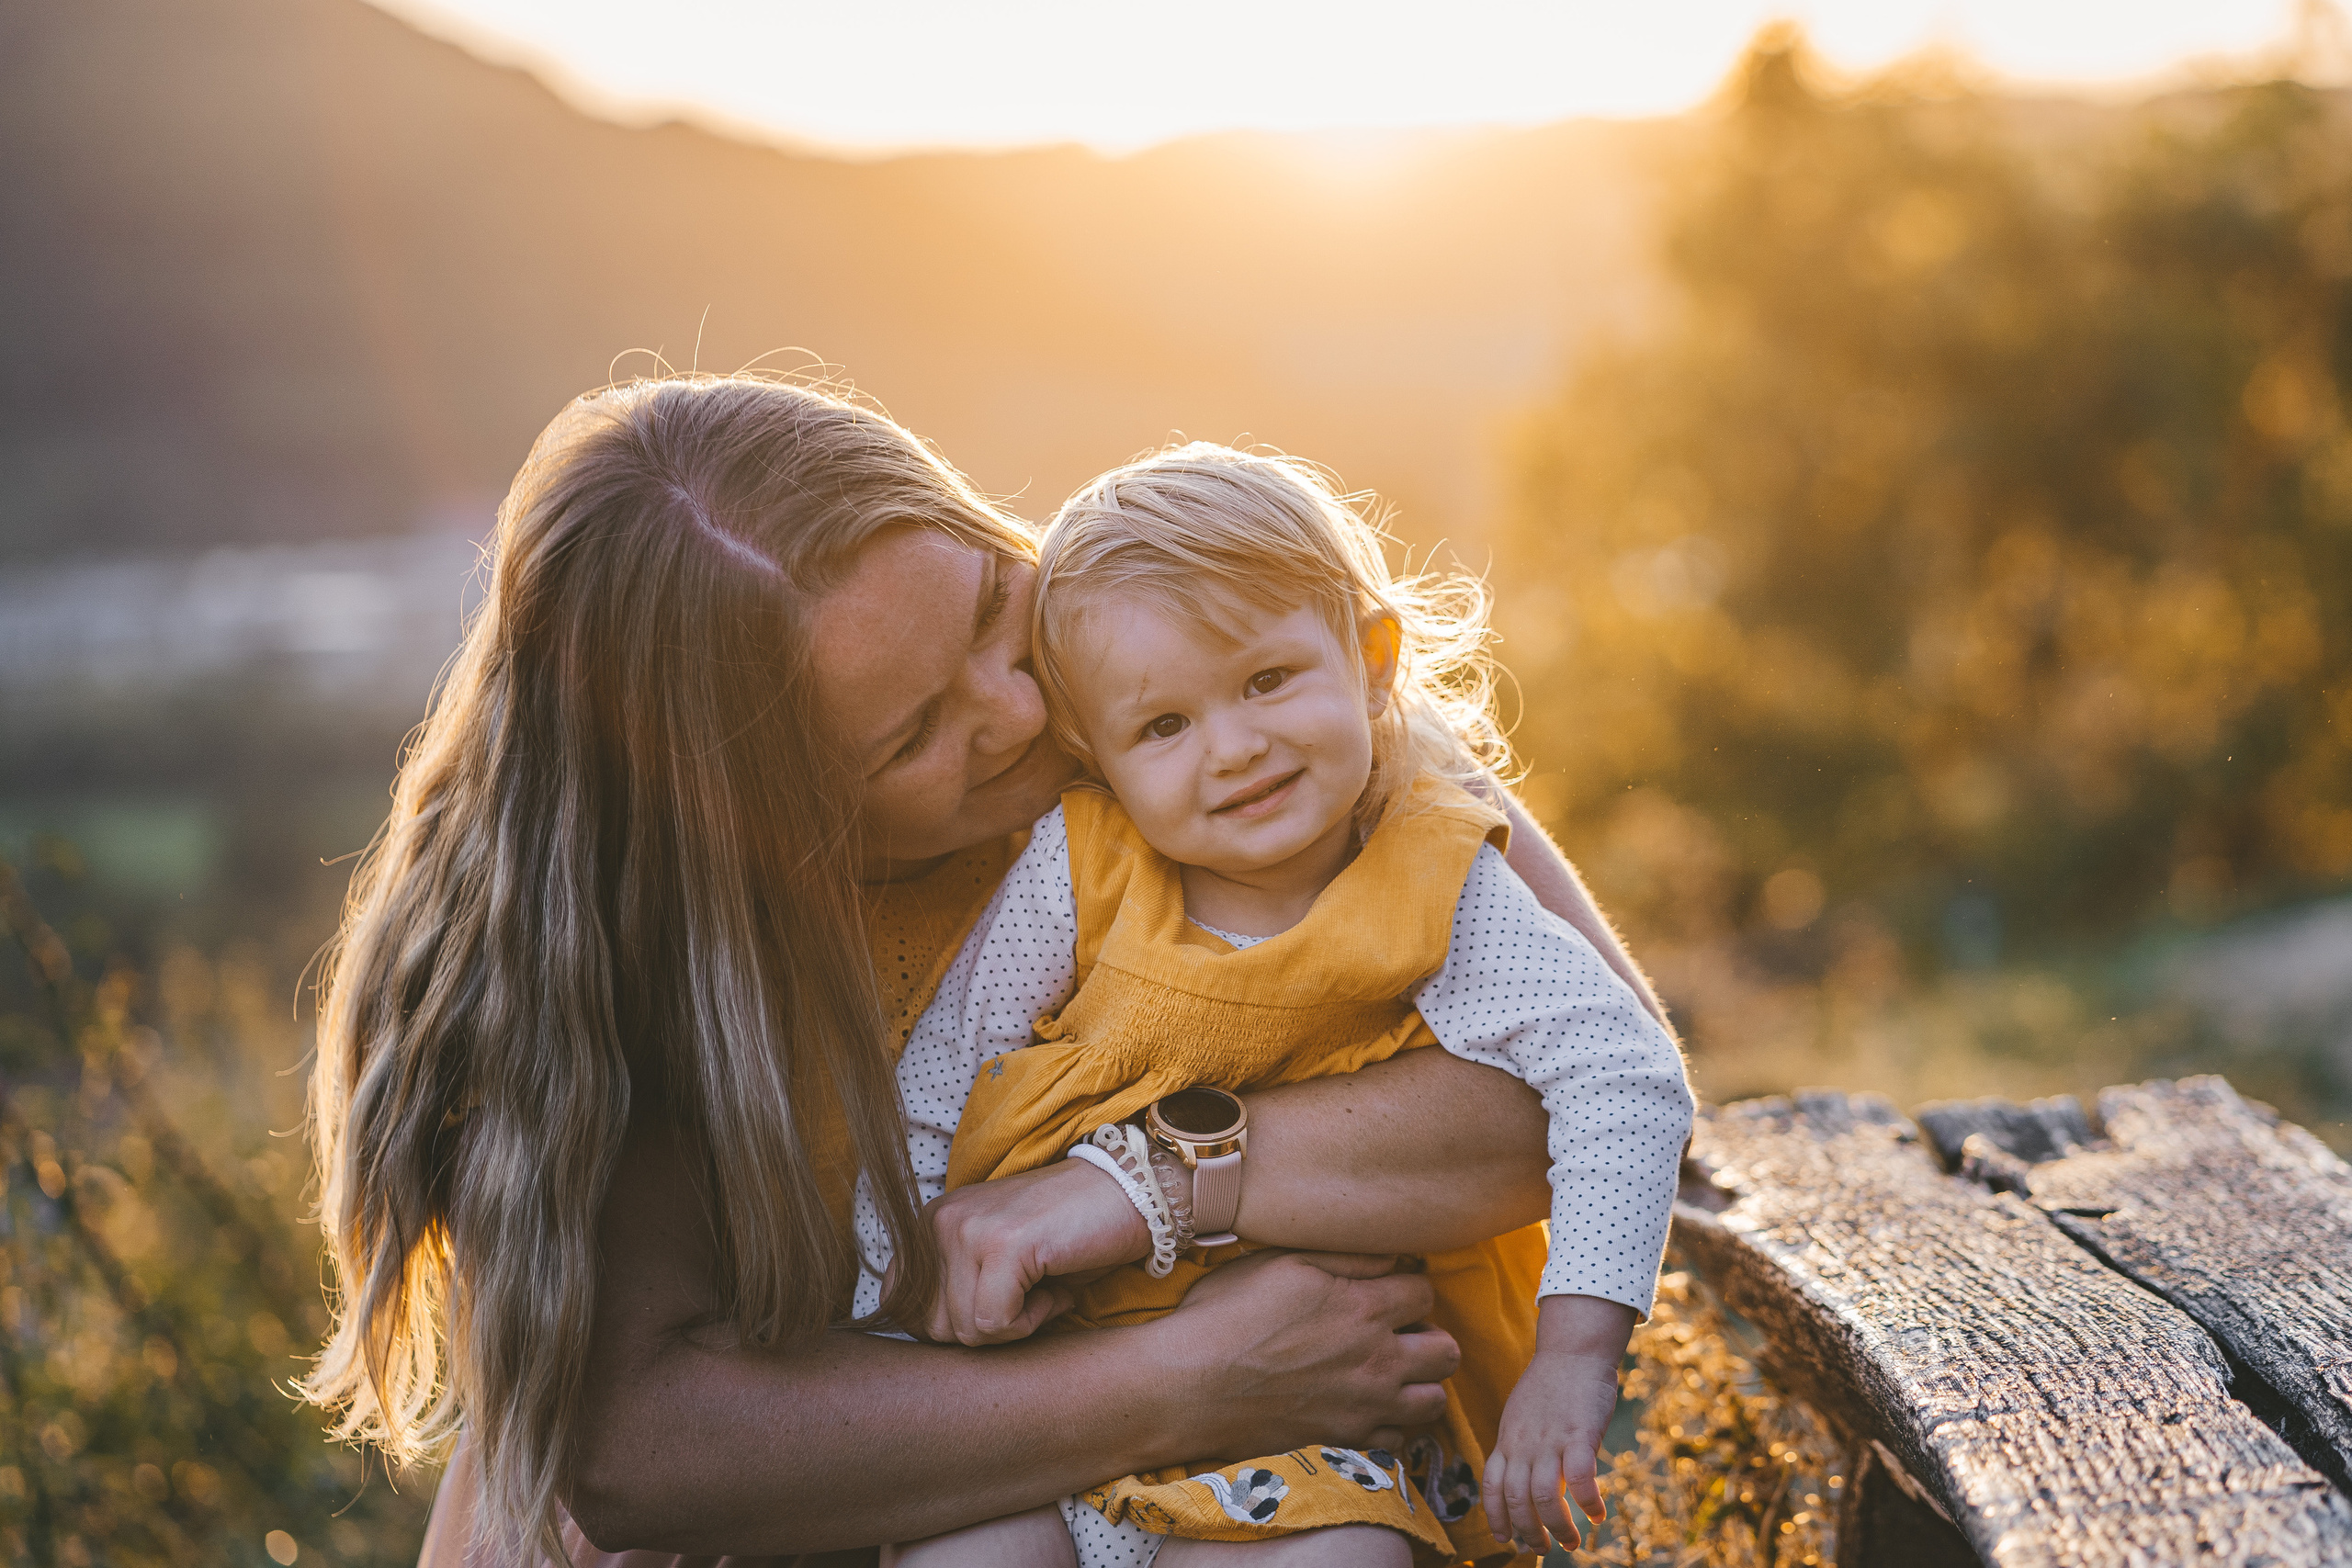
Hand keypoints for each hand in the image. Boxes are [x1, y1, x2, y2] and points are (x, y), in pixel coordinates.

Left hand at [903, 1158, 1151, 1344]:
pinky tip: (1056, 1288)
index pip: (902, 1306)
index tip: (996, 1304)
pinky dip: (1033, 1321)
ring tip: (1044, 1285)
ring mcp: (969, 1229)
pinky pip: (996, 1323)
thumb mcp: (996, 1258)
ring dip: (1014, 1326)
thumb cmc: (1070, 1234)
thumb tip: (929, 1337)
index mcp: (932, 1221)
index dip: (952, 1325)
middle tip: (1027, 1295)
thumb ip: (956, 1287)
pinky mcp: (1002, 1244)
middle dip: (984, 1329)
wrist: (1131, 1192)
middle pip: (934, 1328)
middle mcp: (940, 1220)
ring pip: (967, 1330)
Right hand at [1158, 1250, 1459, 1456]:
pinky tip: (1364, 1407)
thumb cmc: (1227, 1315)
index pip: (1425, 1292)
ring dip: (1419, 1384)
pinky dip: (1391, 1424)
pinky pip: (1398, 1440)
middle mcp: (1378, 1360)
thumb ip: (1346, 1256)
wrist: (1190, 1386)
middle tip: (1398, 1333)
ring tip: (1389, 1373)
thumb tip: (1394, 1254)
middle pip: (1446, 1351)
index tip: (1386, 1289)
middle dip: (1430, 1337)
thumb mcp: (1281, 1261)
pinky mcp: (1346, 1442)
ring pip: (1434, 1401)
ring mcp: (1365, 1407)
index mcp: (1365, 1307)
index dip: (1408, 1287)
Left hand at [1483, 1294, 1634, 1553]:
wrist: (1573, 1351)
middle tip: (1543, 1548)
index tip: (1505, 1538)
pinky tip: (1597, 1515)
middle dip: (1528, 1532)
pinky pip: (1581, 1479)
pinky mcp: (1579, 1434)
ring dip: (1558, 1527)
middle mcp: (1523, 1444)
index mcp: (1507, 1440)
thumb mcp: (1521, 1416)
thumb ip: (1519, 1445)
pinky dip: (1588, 1503)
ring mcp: (1550, 1440)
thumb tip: (1525, 1477)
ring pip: (1544, 1497)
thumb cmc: (1550, 1385)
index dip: (1495, 1517)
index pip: (1491, 1486)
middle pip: (1516, 1500)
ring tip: (1572, 1542)